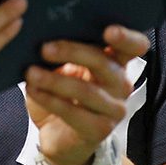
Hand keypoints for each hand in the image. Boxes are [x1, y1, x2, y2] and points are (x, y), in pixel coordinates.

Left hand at [25, 25, 149, 164]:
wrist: (57, 134)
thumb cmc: (61, 92)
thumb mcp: (61, 66)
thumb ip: (61, 49)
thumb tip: (43, 30)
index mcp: (115, 61)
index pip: (134, 46)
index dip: (127, 38)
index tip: (109, 31)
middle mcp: (121, 84)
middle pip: (103, 63)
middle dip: (72, 52)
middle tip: (44, 48)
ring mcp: (114, 109)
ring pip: (86, 90)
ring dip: (54, 80)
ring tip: (31, 73)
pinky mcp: (100, 129)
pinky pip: (74, 112)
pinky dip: (49, 99)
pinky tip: (33, 90)